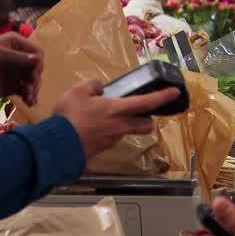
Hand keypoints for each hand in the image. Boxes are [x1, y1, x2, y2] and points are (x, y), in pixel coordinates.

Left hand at [0, 33, 42, 104]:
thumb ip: (17, 57)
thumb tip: (37, 59)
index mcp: (16, 44)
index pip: (37, 52)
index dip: (37, 64)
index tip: (32, 76)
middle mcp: (19, 56)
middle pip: (37, 68)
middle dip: (35, 80)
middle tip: (29, 90)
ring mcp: (17, 72)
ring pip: (34, 80)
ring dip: (34, 90)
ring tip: (28, 99)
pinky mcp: (13, 86)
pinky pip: (27, 91)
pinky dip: (30, 97)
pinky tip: (29, 103)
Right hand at [53, 79, 179, 159]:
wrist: (58, 146)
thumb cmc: (70, 116)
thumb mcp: (77, 91)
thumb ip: (92, 85)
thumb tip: (100, 87)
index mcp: (117, 109)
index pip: (146, 102)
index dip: (163, 96)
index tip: (175, 92)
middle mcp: (119, 126)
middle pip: (145, 126)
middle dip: (147, 120)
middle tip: (140, 112)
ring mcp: (111, 140)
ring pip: (127, 132)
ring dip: (124, 125)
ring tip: (106, 117)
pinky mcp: (101, 149)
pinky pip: (110, 138)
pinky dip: (107, 132)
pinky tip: (92, 127)